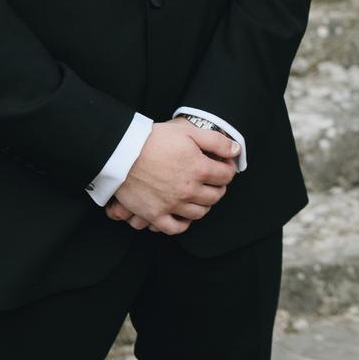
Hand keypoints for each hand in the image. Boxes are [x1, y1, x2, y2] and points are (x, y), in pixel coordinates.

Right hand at [111, 118, 237, 233]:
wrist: (122, 151)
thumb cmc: (154, 139)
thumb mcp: (189, 131)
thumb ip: (217, 141)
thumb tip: (236, 151)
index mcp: (199, 169)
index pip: (226, 176)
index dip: (228, 169)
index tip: (223, 166)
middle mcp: (188, 190)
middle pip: (215, 196)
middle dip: (219, 188)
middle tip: (213, 181)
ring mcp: (172, 204)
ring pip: (199, 213)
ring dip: (204, 205)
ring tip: (199, 195)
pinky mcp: (154, 214)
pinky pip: (175, 228)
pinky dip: (183, 223)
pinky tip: (183, 214)